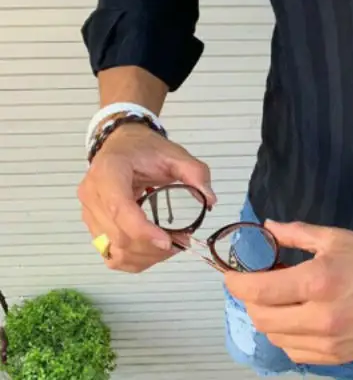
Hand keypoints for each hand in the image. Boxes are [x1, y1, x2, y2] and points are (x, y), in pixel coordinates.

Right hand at [77, 123, 216, 273]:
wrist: (121, 144)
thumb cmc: (145, 148)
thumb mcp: (174, 153)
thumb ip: (195, 172)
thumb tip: (210, 200)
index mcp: (109, 172)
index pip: (120, 208)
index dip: (143, 230)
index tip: (168, 241)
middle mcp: (92, 195)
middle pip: (119, 236)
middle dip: (152, 246)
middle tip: (183, 241)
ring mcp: (89, 214)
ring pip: (114, 251)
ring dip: (145, 256)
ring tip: (171, 245)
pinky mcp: (93, 227)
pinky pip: (110, 255)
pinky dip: (134, 259)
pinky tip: (153, 250)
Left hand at [225, 221, 352, 364]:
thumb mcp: (335, 237)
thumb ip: (296, 234)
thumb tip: (267, 228)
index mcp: (317, 281)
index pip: (260, 291)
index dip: (237, 284)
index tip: (231, 275)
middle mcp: (319, 317)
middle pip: (262, 318)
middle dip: (251, 301)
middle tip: (258, 284)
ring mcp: (327, 342)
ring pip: (276, 338)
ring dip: (269, 319)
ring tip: (280, 300)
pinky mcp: (335, 357)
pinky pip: (295, 352)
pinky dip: (287, 336)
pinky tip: (297, 318)